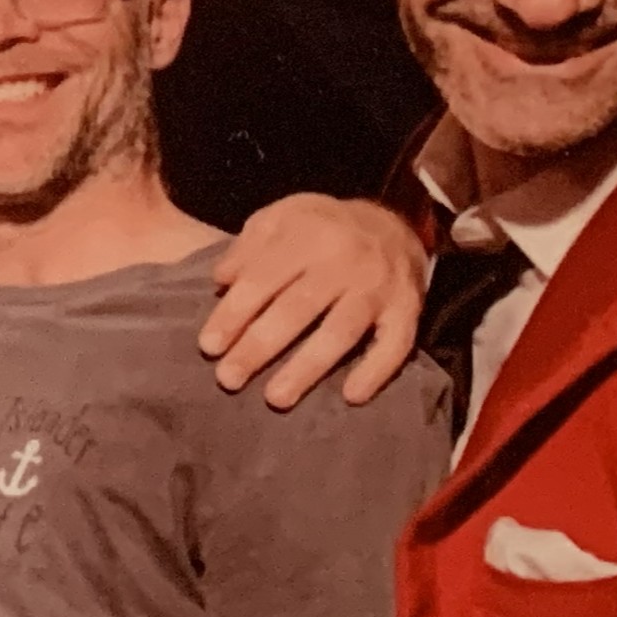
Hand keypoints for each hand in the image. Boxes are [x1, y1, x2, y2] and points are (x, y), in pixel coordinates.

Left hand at [197, 193, 427, 408]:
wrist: (393, 222)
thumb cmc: (322, 227)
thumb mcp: (281, 218)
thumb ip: (248, 246)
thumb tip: (220, 281)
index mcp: (306, 236)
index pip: (262, 279)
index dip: (233, 314)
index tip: (208, 347)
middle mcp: (343, 262)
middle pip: (296, 309)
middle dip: (259, 347)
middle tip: (229, 378)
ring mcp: (377, 287)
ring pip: (339, 332)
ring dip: (307, 368)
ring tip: (275, 398)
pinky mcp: (408, 310)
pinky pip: (395, 345)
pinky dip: (375, 371)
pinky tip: (351, 397)